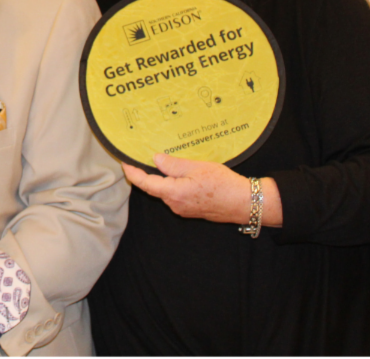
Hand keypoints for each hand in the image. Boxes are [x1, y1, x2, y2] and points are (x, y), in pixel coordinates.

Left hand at [123, 153, 259, 223]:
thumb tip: (155, 159)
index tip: (124, 163)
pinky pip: (175, 196)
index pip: (146, 184)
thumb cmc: (224, 184)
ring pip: (165, 192)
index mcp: (174, 193)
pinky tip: (177, 175)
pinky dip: (172, 185)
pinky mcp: (190, 210)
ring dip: (161, 180)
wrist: (244, 203)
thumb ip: (174, 164)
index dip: (133, 173)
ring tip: (161, 163)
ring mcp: (182, 209)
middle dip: (145, 175)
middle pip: (153, 188)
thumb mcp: (197, 168)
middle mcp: (175, 204)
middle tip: (139, 159)